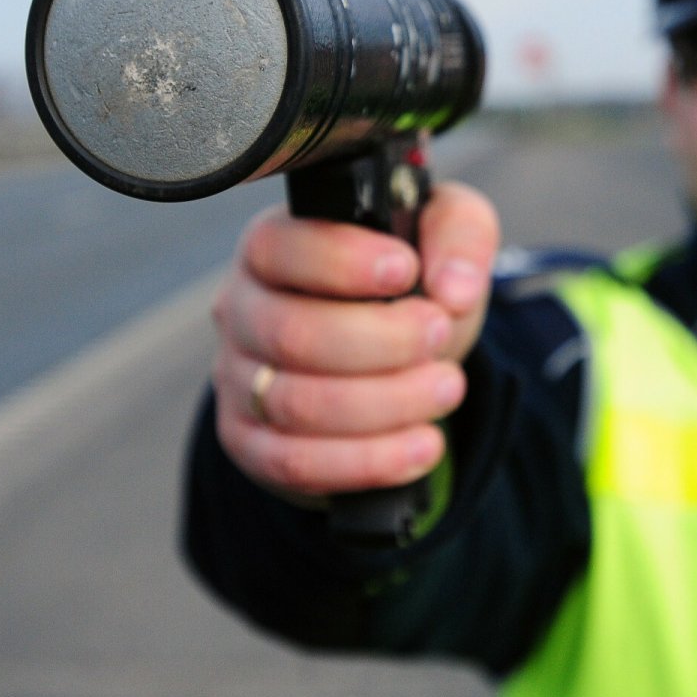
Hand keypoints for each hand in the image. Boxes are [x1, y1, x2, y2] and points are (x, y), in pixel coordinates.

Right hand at [210, 181, 498, 503]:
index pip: (281, 249)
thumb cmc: (407, 281)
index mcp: (274, 246)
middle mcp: (241, 309)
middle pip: (292, 334)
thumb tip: (454, 289)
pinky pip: (296, 463)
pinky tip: (423, 444)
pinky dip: (369, 461)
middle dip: (383, 341)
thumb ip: (459, 237)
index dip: (344, 262)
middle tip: (440, 333)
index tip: (406, 270)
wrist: (391, 352)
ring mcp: (238, 379)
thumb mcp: (444, 234)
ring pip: (298, 405)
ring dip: (388, 404)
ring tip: (448, 388)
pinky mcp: (249, 441)